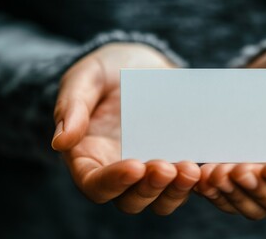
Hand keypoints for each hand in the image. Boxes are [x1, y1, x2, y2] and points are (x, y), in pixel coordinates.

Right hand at [51, 43, 199, 214]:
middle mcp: (119, 170)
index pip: (95, 184)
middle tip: (167, 167)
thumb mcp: (86, 78)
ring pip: (160, 199)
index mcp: (90, 156)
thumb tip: (60, 142)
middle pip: (130, 200)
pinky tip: (204, 168)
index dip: (113, 182)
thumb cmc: (108, 70)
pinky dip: (194, 182)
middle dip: (149, 189)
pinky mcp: (174, 160)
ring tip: (190, 169)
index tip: (133, 166)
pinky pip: (184, 183)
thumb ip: (72, 107)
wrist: (142, 64)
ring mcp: (149, 168)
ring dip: (175, 191)